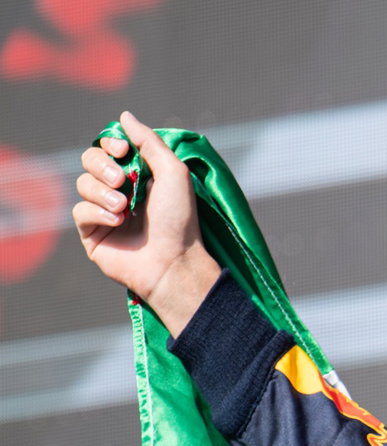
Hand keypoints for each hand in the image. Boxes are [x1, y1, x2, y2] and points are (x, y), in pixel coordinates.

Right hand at [73, 110, 217, 335]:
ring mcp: (104, 212)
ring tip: (125, 207)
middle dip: (102, 165)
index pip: (109, 146)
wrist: (173, 261)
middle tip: (122, 180)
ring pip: (82, 184)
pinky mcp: (92, 233)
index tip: (123, 148)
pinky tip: (118, 222)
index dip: (110, 142)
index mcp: (139, 174)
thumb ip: (149, 142)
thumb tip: (124, 116)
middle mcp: (120, 190)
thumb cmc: (179, 219)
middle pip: (89, 159)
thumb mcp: (173, 173)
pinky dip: (97, 213)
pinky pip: (80, 211)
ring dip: (103, 192)